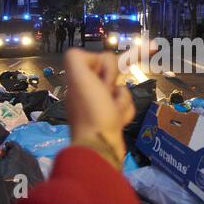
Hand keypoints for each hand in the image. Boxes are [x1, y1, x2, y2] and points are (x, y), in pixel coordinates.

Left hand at [64, 49, 134, 163]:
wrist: (101, 144)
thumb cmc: (92, 110)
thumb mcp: (77, 77)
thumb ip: (77, 58)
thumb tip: (96, 60)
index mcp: (78, 79)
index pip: (101, 58)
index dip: (106, 66)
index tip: (101, 80)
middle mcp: (88, 90)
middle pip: (114, 73)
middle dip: (115, 83)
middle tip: (105, 95)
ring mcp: (100, 104)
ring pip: (122, 89)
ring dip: (122, 100)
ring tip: (112, 113)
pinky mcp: (112, 117)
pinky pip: (127, 105)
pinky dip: (126, 112)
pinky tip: (117, 121)